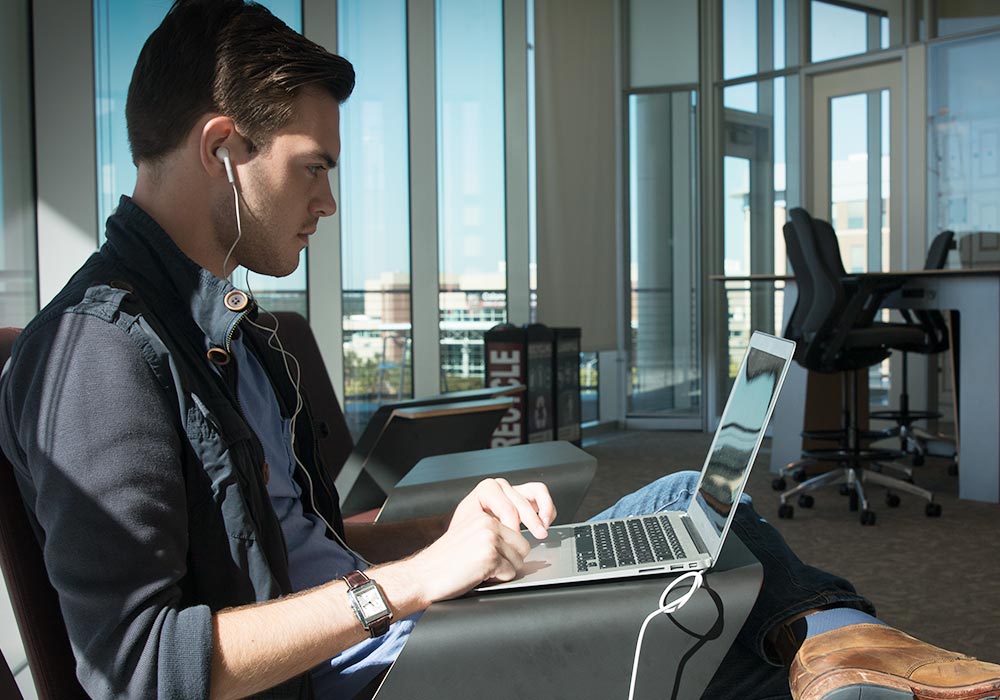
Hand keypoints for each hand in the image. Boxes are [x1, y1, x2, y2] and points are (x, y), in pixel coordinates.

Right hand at [402, 480, 556, 602]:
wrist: (422, 576)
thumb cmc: (444, 562)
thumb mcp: (470, 537)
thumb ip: (493, 535)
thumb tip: (522, 545)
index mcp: (483, 517)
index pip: (517, 535)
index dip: (507, 553)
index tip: (490, 558)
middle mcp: (488, 524)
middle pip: (523, 547)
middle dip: (510, 561)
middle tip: (486, 566)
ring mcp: (489, 539)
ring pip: (519, 562)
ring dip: (503, 571)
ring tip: (480, 570)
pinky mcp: (489, 557)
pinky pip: (510, 573)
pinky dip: (497, 580)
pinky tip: (478, 576)